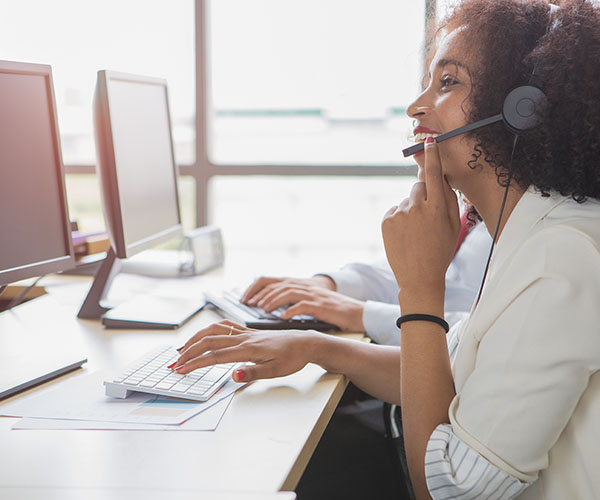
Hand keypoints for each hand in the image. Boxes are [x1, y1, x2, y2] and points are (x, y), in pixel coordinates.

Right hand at [172, 320, 318, 381]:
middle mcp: (243, 338)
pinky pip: (224, 326)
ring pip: (213, 331)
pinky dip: (210, 330)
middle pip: (208, 342)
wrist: (304, 343)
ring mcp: (245, 333)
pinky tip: (206, 335)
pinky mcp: (248, 332)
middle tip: (173, 364)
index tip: (180, 370)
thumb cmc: (292, 357)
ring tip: (183, 349)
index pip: (214, 356)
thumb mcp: (276, 371)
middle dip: (188, 352)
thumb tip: (233, 375)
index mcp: (247, 349)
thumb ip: (253, 372)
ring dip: (195, 339)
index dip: (195, 363)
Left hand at [243, 277, 363, 331]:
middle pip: (276, 285)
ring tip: (262, 310)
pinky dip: (291, 310)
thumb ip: (291, 300)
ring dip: (272, 301)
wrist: (356, 311)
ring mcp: (312, 295)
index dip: (255, 288)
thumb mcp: (308, 300)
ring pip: (287, 292)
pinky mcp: (321, 306)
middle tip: (249, 305)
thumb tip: (270, 308)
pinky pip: (303, 306)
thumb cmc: (331, 309)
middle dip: (260, 295)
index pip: (270, 280)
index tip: (245, 299)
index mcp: (298, 285)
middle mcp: (303, 286)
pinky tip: (283, 317)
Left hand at [381, 138, 459, 309]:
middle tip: (428, 218)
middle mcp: (417, 207)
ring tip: (416, 232)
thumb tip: (440, 178)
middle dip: (425, 195)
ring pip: (408, 199)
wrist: (418, 278)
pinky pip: (396, 209)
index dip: (432, 155)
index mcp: (438, 208)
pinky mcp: (387, 220)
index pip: (434, 173)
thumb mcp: (452, 226)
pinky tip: (405, 234)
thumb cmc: (439, 251)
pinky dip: (400, 217)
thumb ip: (448, 199)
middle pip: (420, 186)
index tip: (429, 141)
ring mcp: (400, 213)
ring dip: (412, 208)